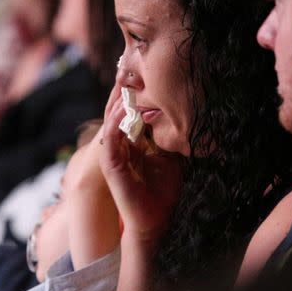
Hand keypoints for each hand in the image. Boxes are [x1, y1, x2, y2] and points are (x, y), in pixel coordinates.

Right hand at [99, 87, 183, 246]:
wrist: (156, 221)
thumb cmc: (164, 191)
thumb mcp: (170, 156)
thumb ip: (168, 137)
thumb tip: (181, 114)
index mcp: (133, 143)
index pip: (129, 113)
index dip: (134, 94)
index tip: (144, 74)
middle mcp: (121, 146)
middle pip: (117, 112)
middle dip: (123, 92)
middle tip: (129, 69)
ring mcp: (114, 155)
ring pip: (112, 121)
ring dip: (119, 102)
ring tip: (126, 83)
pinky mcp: (112, 166)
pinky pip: (111, 139)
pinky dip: (117, 123)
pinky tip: (126, 109)